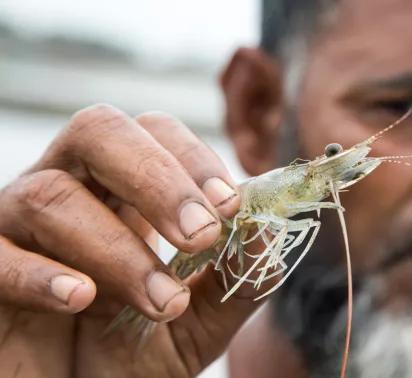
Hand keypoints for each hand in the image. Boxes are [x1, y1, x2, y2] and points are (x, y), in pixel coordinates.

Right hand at [0, 105, 258, 376]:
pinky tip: (82, 299)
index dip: (192, 158)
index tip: (230, 207)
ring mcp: (16, 226)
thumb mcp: (202, 322)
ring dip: (118, 249)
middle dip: (156, 176)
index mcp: (124, 190)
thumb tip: (270, 232)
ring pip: (51, 195)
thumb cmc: (132, 355)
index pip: (153, 132)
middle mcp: (67, 190)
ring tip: (163, 304)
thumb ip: (239, 279)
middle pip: (97, 131)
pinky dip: (41, 274)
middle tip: (200, 234)